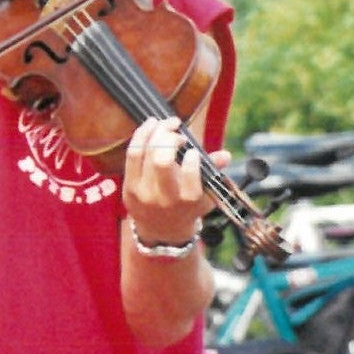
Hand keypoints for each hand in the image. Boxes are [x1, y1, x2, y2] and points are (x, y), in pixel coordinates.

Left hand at [120, 116, 222, 242]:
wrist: (161, 230)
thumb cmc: (188, 207)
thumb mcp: (206, 196)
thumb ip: (213, 174)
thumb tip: (225, 155)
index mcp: (188, 202)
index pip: (190, 176)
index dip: (192, 159)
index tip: (194, 151)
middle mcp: (163, 199)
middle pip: (161, 161)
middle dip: (170, 139)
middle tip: (177, 130)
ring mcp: (143, 193)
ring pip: (143, 153)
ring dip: (155, 132)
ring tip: (165, 123)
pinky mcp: (128, 187)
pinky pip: (132, 155)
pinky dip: (141, 136)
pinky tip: (151, 125)